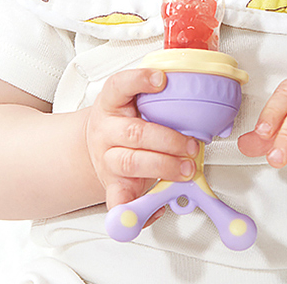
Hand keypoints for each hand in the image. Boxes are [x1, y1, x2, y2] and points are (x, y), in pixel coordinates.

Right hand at [84, 68, 200, 213]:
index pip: (120, 85)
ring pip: (132, 163)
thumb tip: (192, 90)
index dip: (139, 80)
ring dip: (164, 167)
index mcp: (111, 103)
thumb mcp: (131, 99)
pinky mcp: (112, 185)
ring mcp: (107, 159)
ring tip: (187, 169)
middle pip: (134, 133)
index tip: (161, 79)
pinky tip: (157, 206)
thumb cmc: (122, 119)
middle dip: (168, 140)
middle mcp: (106, 130)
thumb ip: (155, 96)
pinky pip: (120, 202)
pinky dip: (140, 208)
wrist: (94, 145)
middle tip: (192, 145)